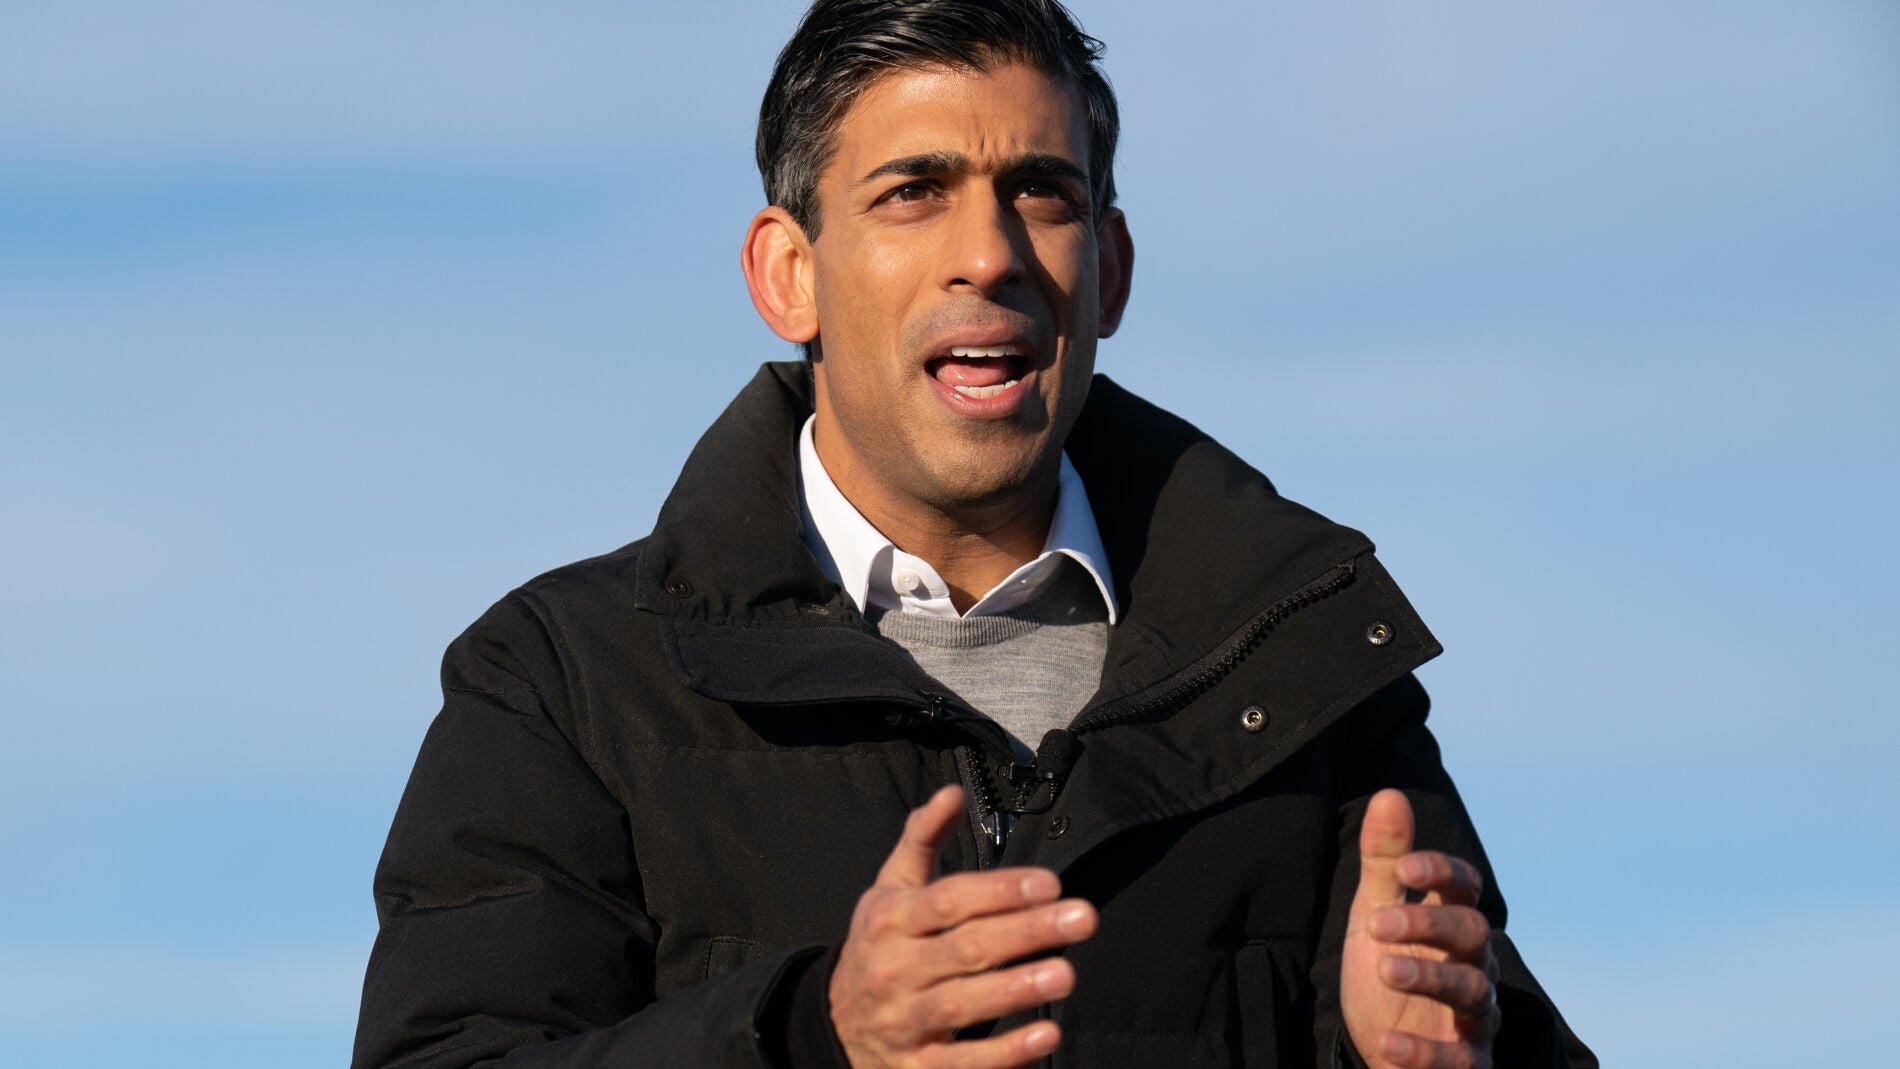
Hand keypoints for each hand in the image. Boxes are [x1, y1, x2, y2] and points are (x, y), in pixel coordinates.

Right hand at [829, 786, 1097, 1068]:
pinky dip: (1005, 1052)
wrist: (833, 1022)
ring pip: (963, 1004)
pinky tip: (1046, 1033)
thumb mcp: (891, 887)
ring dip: (1017, 989)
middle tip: (1083, 918)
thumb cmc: (880, 943)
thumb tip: (953, 792)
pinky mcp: (916, 1067)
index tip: (1051, 883)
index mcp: (890, 920)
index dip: (1000, 891)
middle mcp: (895, 969)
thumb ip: (923, 837)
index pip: (949, 901)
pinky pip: (963, 1062)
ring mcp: (904, 1021)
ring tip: (1066, 973)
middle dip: (1026, 932)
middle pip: (965, 948)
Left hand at [1341, 789, 1501, 1068]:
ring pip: (1473, 991)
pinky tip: (1388, 1042)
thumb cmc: (1386, 973)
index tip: (1405, 867)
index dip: (1443, 872)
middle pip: (1473, 933)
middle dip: (1429, 924)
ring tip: (1384, 970)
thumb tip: (1390, 794)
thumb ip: (1384, 862)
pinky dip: (1426, 1052)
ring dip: (1430, 978)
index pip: (1465, 888)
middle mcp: (1473, 966)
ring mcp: (1474, 1018)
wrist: (1379, 1050)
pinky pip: (1461, 1060)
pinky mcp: (1469, 1064)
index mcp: (1451, 924)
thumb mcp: (1374, 915)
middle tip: (1377, 924)